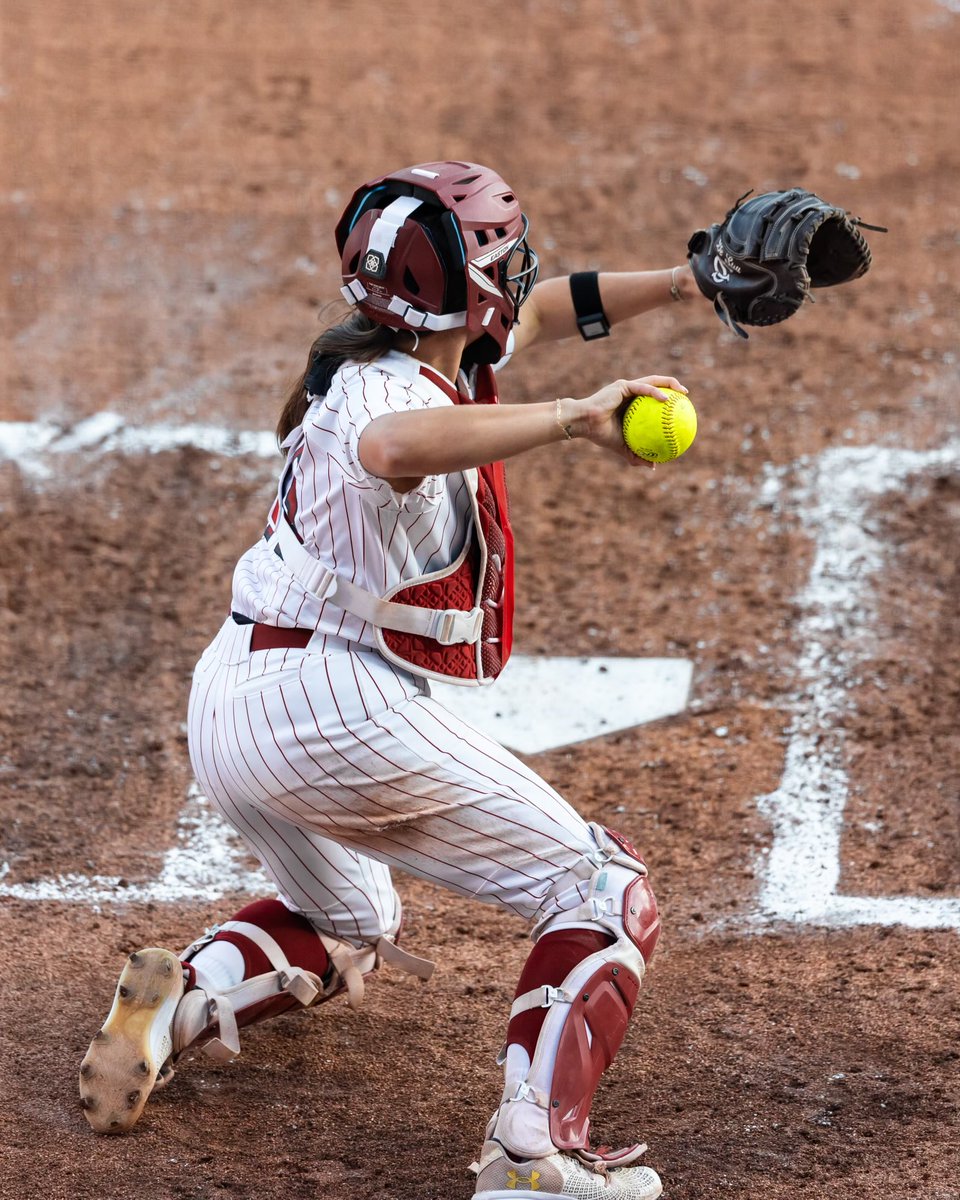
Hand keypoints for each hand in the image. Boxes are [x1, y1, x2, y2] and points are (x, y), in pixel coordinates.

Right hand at [561, 375, 687, 465]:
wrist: (583, 424)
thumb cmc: (599, 434)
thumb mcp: (622, 447)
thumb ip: (637, 455)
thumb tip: (654, 466)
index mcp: (630, 403)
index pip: (651, 398)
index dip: (666, 399)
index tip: (679, 407)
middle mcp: (630, 392)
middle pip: (655, 385)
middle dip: (673, 386)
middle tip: (686, 396)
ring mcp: (626, 387)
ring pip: (652, 381)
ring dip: (669, 384)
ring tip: (683, 392)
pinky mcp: (623, 385)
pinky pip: (643, 388)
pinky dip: (655, 393)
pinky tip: (667, 399)